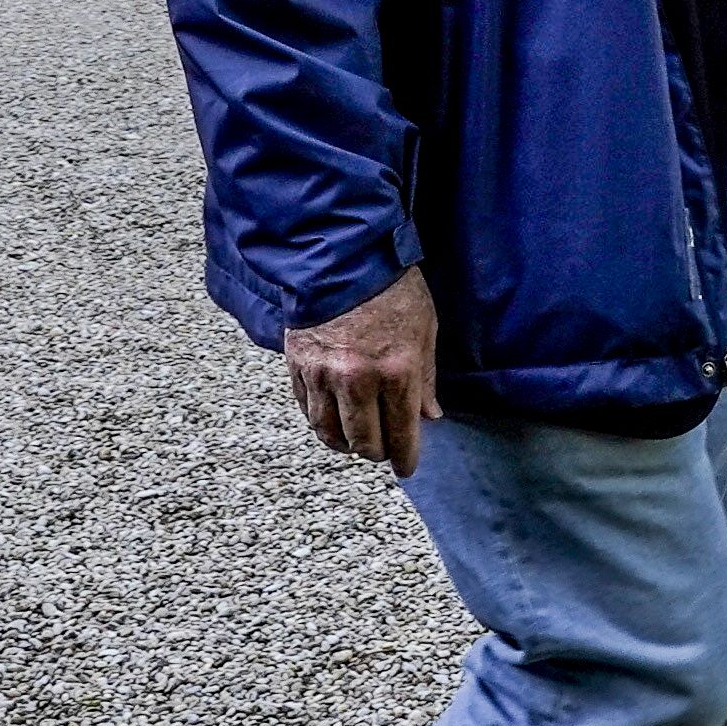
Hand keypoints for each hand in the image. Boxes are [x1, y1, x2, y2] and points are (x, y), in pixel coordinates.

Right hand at [285, 266, 440, 477]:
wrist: (342, 257)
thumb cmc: (392, 289)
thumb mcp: (425, 329)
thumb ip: (426, 377)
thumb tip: (429, 415)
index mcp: (396, 371)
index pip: (401, 433)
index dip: (405, 457)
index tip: (406, 468)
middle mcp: (357, 380)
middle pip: (363, 441)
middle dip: (375, 451)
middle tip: (382, 450)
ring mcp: (323, 376)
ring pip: (329, 432)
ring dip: (344, 443)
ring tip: (355, 442)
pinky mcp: (298, 366)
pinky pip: (307, 410)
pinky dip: (320, 422)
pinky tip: (331, 421)